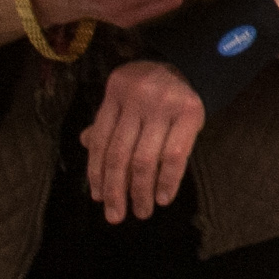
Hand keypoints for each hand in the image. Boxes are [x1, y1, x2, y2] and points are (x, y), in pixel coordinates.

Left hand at [78, 60, 204, 222]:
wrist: (193, 62)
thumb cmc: (154, 84)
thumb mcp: (125, 94)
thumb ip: (109, 119)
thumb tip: (85, 143)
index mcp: (115, 93)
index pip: (101, 140)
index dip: (97, 172)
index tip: (99, 198)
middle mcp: (136, 98)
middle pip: (119, 153)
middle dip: (116, 190)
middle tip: (116, 216)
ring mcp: (163, 105)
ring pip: (144, 159)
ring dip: (141, 191)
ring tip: (142, 211)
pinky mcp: (190, 112)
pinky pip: (174, 155)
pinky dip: (167, 181)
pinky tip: (163, 198)